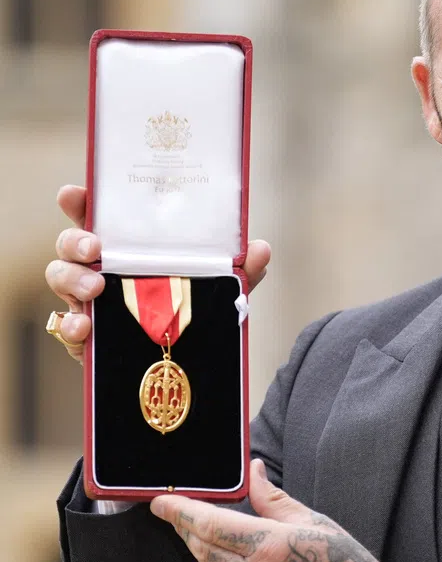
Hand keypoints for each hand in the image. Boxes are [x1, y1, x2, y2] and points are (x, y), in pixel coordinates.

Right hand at [45, 184, 272, 363]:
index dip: (81, 202)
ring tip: (95, 287)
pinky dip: (70, 325)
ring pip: (61, 279)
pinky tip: (84, 327)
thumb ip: (240, 271)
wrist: (188, 368)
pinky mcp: (86, 338)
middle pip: (70, 244)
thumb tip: (260, 249)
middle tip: (95, 247)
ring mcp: (87, 302)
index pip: (98, 217)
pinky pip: (65, 327)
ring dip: (72, 278)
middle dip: (74, 240)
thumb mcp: (221, 290)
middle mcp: (101, 269)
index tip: (74, 193)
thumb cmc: (194, 314)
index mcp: (129, 249)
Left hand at [149, 460, 411, 561]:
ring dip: (203, 551)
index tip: (159, 502)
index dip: (180, 512)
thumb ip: (274, 500)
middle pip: (203, 549)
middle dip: (188, 529)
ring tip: (203, 533)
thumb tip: (253, 471)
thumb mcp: (315, 523)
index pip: (209, 525)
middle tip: (180, 512)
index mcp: (269, 546)